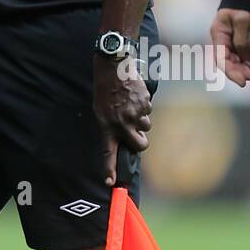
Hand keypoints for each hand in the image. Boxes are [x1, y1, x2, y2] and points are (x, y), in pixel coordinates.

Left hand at [93, 54, 151, 186]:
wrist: (113, 66)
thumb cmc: (104, 88)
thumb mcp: (100, 109)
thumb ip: (111, 125)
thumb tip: (122, 140)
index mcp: (107, 125)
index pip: (107, 151)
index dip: (109, 168)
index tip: (110, 183)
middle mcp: (122, 123)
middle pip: (140, 145)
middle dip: (141, 142)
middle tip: (136, 133)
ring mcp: (135, 114)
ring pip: (146, 127)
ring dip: (141, 120)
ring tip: (130, 105)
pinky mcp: (145, 104)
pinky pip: (149, 111)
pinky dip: (144, 106)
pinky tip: (135, 96)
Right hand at [209, 8, 249, 86]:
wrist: (249, 0)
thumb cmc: (242, 7)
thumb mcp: (242, 20)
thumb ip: (242, 40)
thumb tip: (245, 58)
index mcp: (218, 34)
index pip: (221, 58)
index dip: (231, 72)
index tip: (242, 81)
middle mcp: (224, 43)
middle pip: (231, 64)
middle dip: (244, 73)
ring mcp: (233, 45)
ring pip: (240, 64)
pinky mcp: (243, 46)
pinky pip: (248, 60)